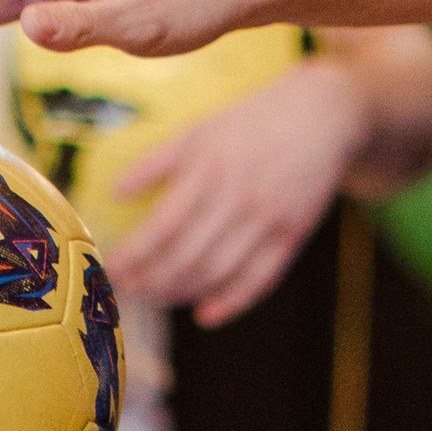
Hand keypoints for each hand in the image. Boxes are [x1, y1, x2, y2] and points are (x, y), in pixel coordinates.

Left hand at [105, 61, 370, 327]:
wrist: (320, 116)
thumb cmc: (249, 124)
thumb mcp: (199, 131)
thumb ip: (155, 162)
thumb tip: (112, 194)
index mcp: (210, 169)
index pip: (162, 227)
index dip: (134, 256)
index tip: (111, 270)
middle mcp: (239, 198)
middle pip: (187, 258)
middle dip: (152, 282)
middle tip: (129, 291)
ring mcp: (268, 220)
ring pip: (218, 274)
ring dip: (182, 294)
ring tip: (157, 298)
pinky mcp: (292, 236)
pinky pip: (259, 280)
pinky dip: (230, 303)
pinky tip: (204, 314)